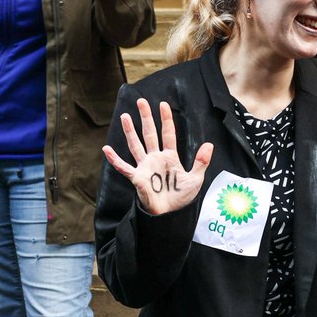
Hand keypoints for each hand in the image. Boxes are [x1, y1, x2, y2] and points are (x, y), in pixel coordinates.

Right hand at [103, 98, 213, 215]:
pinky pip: (124, 167)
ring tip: (124, 116)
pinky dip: (115, 159)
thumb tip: (209, 144)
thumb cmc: (181, 198)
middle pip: (149, 134)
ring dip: (130, 131)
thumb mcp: (196, 179)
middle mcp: (155, 158)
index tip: (163, 104)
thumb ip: (201, 162)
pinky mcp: (137, 178)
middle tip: (141, 101)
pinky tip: (106, 149)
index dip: (166, 119)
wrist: (170, 214)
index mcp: (170, 157)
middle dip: (146, 117)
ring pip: (135, 145)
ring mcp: (145, 167)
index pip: (167, 134)